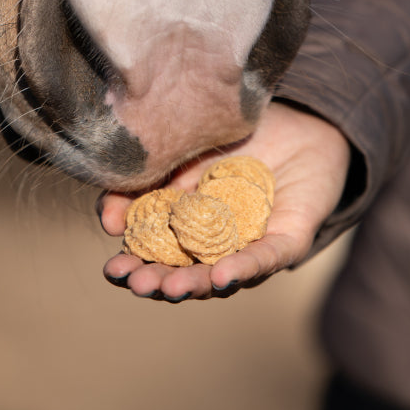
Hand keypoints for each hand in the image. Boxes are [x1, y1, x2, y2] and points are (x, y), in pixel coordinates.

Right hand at [98, 101, 349, 300]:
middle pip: (183, 274)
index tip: (113, 270)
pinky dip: (244, 267)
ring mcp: (250, 246)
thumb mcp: (178, 155)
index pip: (154, 255)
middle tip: (137, 284)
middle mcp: (217, 246)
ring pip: (221, 275)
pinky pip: (265, 258)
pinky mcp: (287, 242)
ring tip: (171, 288)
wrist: (300, 120)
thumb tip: (108, 222)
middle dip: (159, 282)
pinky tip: (223, 276)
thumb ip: (142, 185)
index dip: (133, 265)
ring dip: (195, 284)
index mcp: (186, 228)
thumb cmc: (235, 139)